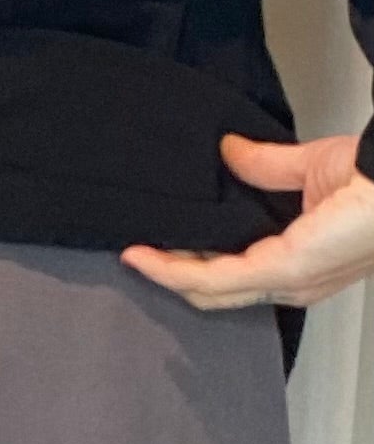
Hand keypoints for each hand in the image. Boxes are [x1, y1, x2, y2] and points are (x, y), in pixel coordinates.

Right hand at [119, 132, 373, 309]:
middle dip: (173, 276)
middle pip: (217, 293)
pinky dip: (174, 269)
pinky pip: (214, 278)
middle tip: (137, 255)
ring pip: (209, 290)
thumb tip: (229, 150)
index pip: (238, 275)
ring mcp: (285, 282)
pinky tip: (147, 255)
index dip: (197, 264)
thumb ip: (265, 164)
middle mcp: (291, 284)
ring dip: (165, 274)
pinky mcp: (281, 270)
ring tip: (133, 255)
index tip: (163, 244)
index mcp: (300, 263)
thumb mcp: (310, 166)